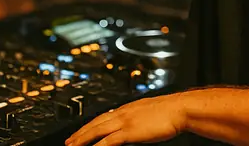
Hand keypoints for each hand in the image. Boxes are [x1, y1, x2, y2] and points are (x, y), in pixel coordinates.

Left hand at [65, 93, 185, 145]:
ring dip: (82, 139)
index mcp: (128, 108)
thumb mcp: (151, 113)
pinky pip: (108, 141)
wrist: (179, 109)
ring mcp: (125, 121)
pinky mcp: (129, 131)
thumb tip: (136, 125)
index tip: (83, 130)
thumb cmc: (171, 112)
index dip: (91, 125)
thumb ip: (140, 118)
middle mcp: (123, 112)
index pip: (104, 117)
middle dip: (81, 133)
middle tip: (69, 141)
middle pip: (96, 123)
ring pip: (97, 130)